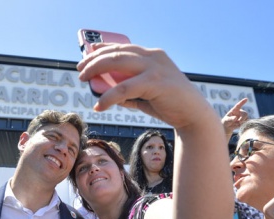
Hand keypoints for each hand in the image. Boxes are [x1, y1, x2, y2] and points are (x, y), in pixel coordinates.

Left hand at [77, 43, 216, 129]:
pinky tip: (99, 106)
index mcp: (152, 56)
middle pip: (117, 53)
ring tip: (83, 79)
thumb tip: (105, 93)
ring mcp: (155, 68)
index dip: (102, 49)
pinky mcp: (155, 82)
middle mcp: (153, 57)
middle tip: (80, 70)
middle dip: (94, 60)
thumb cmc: (168, 104)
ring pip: (118, 64)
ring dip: (96, 70)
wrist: (193, 115)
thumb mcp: (145, 94)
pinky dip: (108, 97)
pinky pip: (124, 88)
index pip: (123, 48)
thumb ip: (127, 91)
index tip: (87, 54)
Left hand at [221, 98, 248, 138]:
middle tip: (239, 122)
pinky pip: (246, 122)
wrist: (227, 127)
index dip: (242, 102)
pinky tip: (238, 125)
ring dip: (242, 122)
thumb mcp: (226, 120)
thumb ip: (230, 119)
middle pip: (245, 113)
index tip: (246, 99)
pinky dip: (242, 124)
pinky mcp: (244, 120)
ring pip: (246, 118)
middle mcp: (239, 112)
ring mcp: (242, 116)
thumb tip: (235, 117)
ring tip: (235, 124)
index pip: (238, 105)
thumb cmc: (226, 122)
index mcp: (234, 110)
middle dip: (243, 118)